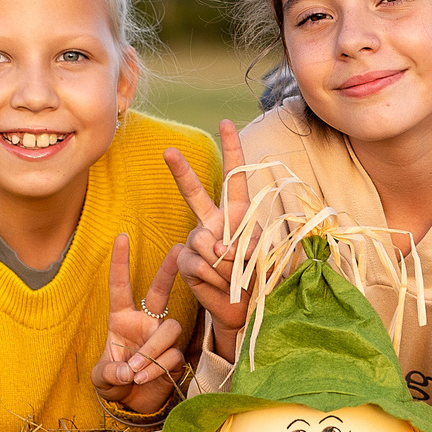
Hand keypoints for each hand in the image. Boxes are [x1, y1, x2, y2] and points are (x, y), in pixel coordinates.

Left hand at [94, 234, 185, 415]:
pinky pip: (171, 355)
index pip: (120, 287)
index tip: (121, 237)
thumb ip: (110, 373)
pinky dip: (155, 368)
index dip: (120, 262)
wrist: (132, 404)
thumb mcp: (102, 378)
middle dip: (168, 270)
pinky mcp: (175, 357)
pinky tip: (143, 379)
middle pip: (160, 291)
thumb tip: (126, 371)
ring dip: (151, 351)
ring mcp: (162, 338)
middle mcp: (145, 323)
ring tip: (135, 373)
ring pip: (168, 329)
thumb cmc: (114, 382)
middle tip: (179, 249)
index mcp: (122, 319)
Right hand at [164, 120, 250, 360]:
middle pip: (194, 193)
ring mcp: (196, 241)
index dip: (232, 151)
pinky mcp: (186, 262)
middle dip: (180, 172)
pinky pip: (199, 264)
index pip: (235, 177)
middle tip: (168, 150)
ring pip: (207, 244)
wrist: (242, 308)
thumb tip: (216, 247)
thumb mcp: (262, 257)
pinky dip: (215, 277)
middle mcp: (213, 223)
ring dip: (227, 264)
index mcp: (237, 214)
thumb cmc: (256, 277)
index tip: (225, 123)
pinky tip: (219, 284)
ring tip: (235, 277)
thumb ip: (244, 246)